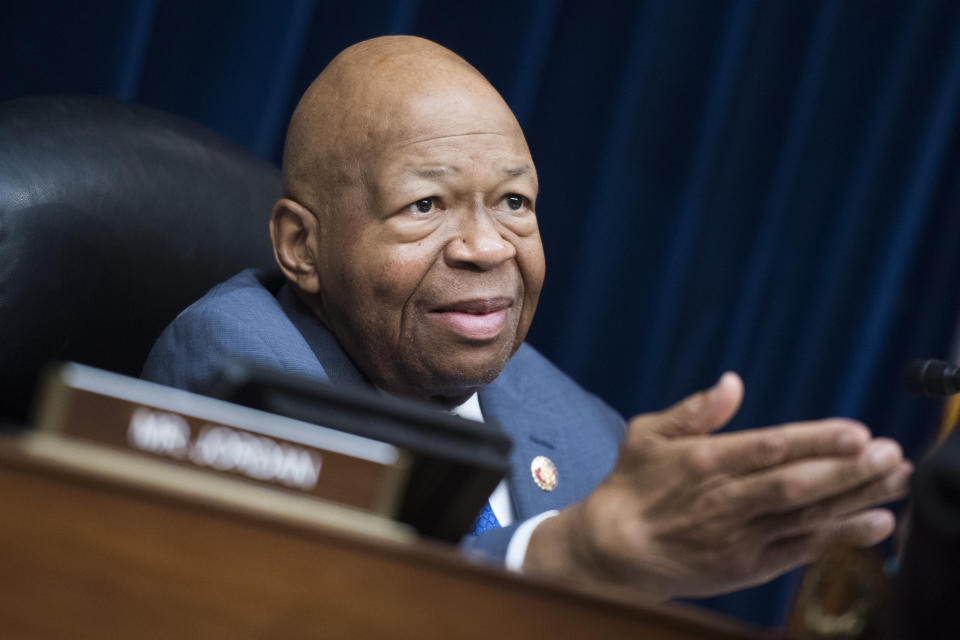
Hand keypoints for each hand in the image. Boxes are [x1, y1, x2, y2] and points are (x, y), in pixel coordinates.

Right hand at [524, 372, 911, 598]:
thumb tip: (731, 383)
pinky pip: (802, 550)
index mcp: (703, 462)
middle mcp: (725, 500)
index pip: (768, 448)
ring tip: (894, 481)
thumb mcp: (647, 434)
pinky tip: (874, 523)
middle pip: (796, 485)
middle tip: (890, 454)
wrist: (615, 549)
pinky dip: (840, 538)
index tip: (856, 431)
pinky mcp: (748, 565)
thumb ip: (693, 411)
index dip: (815, 441)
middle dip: (847, 470)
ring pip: (806, 517)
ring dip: (854, 499)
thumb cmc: (632, 484)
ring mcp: (739, 536)